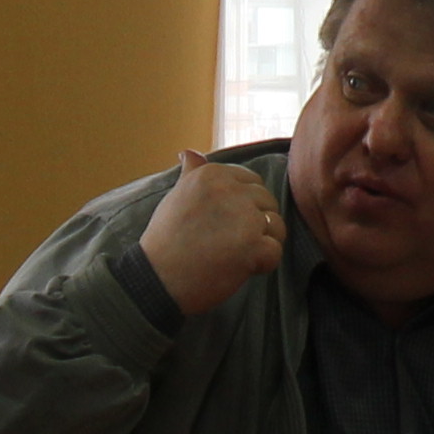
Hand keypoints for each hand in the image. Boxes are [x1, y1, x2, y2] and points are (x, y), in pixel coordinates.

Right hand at [138, 150, 282, 316]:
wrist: (157, 279)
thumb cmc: (166, 240)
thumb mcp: (175, 196)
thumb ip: (191, 174)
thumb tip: (190, 153)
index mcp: (213, 174)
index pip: (252, 182)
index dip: (244, 206)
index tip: (223, 224)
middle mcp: (231, 190)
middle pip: (268, 202)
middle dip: (257, 224)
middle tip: (228, 243)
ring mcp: (245, 218)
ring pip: (276, 226)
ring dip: (263, 243)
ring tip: (235, 255)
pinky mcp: (253, 246)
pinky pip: (275, 252)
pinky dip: (263, 264)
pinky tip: (239, 268)